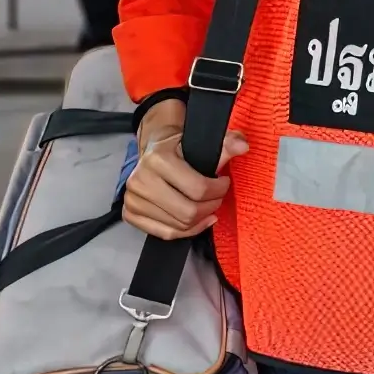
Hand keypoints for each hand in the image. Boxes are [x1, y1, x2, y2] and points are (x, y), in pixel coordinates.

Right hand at [121, 99, 248, 239]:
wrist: (153, 148)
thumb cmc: (178, 145)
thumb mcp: (200, 140)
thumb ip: (224, 144)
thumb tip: (242, 146)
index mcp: (157, 159)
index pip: (198, 188)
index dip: (219, 190)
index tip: (224, 183)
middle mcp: (141, 180)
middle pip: (188, 211)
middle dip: (210, 207)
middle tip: (218, 198)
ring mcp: (132, 199)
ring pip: (178, 226)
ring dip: (200, 220)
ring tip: (209, 208)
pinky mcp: (130, 214)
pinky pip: (165, 234)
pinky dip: (186, 231)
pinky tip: (200, 222)